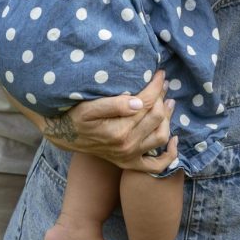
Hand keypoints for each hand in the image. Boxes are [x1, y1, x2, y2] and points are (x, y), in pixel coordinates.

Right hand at [43, 71, 176, 171]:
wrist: (65, 135)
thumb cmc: (76, 117)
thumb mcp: (88, 107)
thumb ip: (114, 104)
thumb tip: (139, 102)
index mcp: (118, 131)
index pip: (147, 104)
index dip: (156, 86)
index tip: (160, 74)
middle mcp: (127, 146)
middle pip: (157, 117)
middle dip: (162, 97)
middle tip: (163, 84)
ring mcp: (130, 156)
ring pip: (161, 136)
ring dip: (168, 118)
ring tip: (168, 102)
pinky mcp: (130, 163)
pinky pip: (156, 166)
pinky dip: (170, 155)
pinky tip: (174, 139)